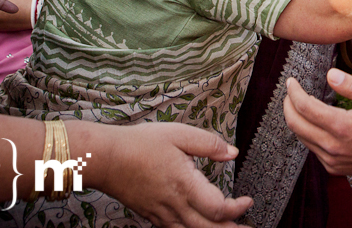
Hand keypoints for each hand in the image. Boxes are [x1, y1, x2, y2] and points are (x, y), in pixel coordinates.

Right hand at [100, 123, 251, 227]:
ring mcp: (162, 214)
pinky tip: (199, 227)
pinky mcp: (152, 215)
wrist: (104, 158)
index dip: (237, 209)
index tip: (247, 201)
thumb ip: (209, 144)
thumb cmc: (139, 144)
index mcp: (184, 184)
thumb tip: (232, 153)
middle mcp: (174, 205)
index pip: (218, 208)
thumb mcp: (179, 134)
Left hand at [284, 68, 351, 176]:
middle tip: (289, 92)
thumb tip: (330, 74)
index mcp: (342, 126)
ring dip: (295, 119)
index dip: (294, 92)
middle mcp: (332, 145)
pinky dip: (307, 132)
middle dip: (287, 105)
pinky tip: (313, 122)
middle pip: (295, 124)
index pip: (305, 107)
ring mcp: (331, 159)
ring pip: (301, 137)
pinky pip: (311, 148)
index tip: (291, 82)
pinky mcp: (332, 167)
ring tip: (298, 104)